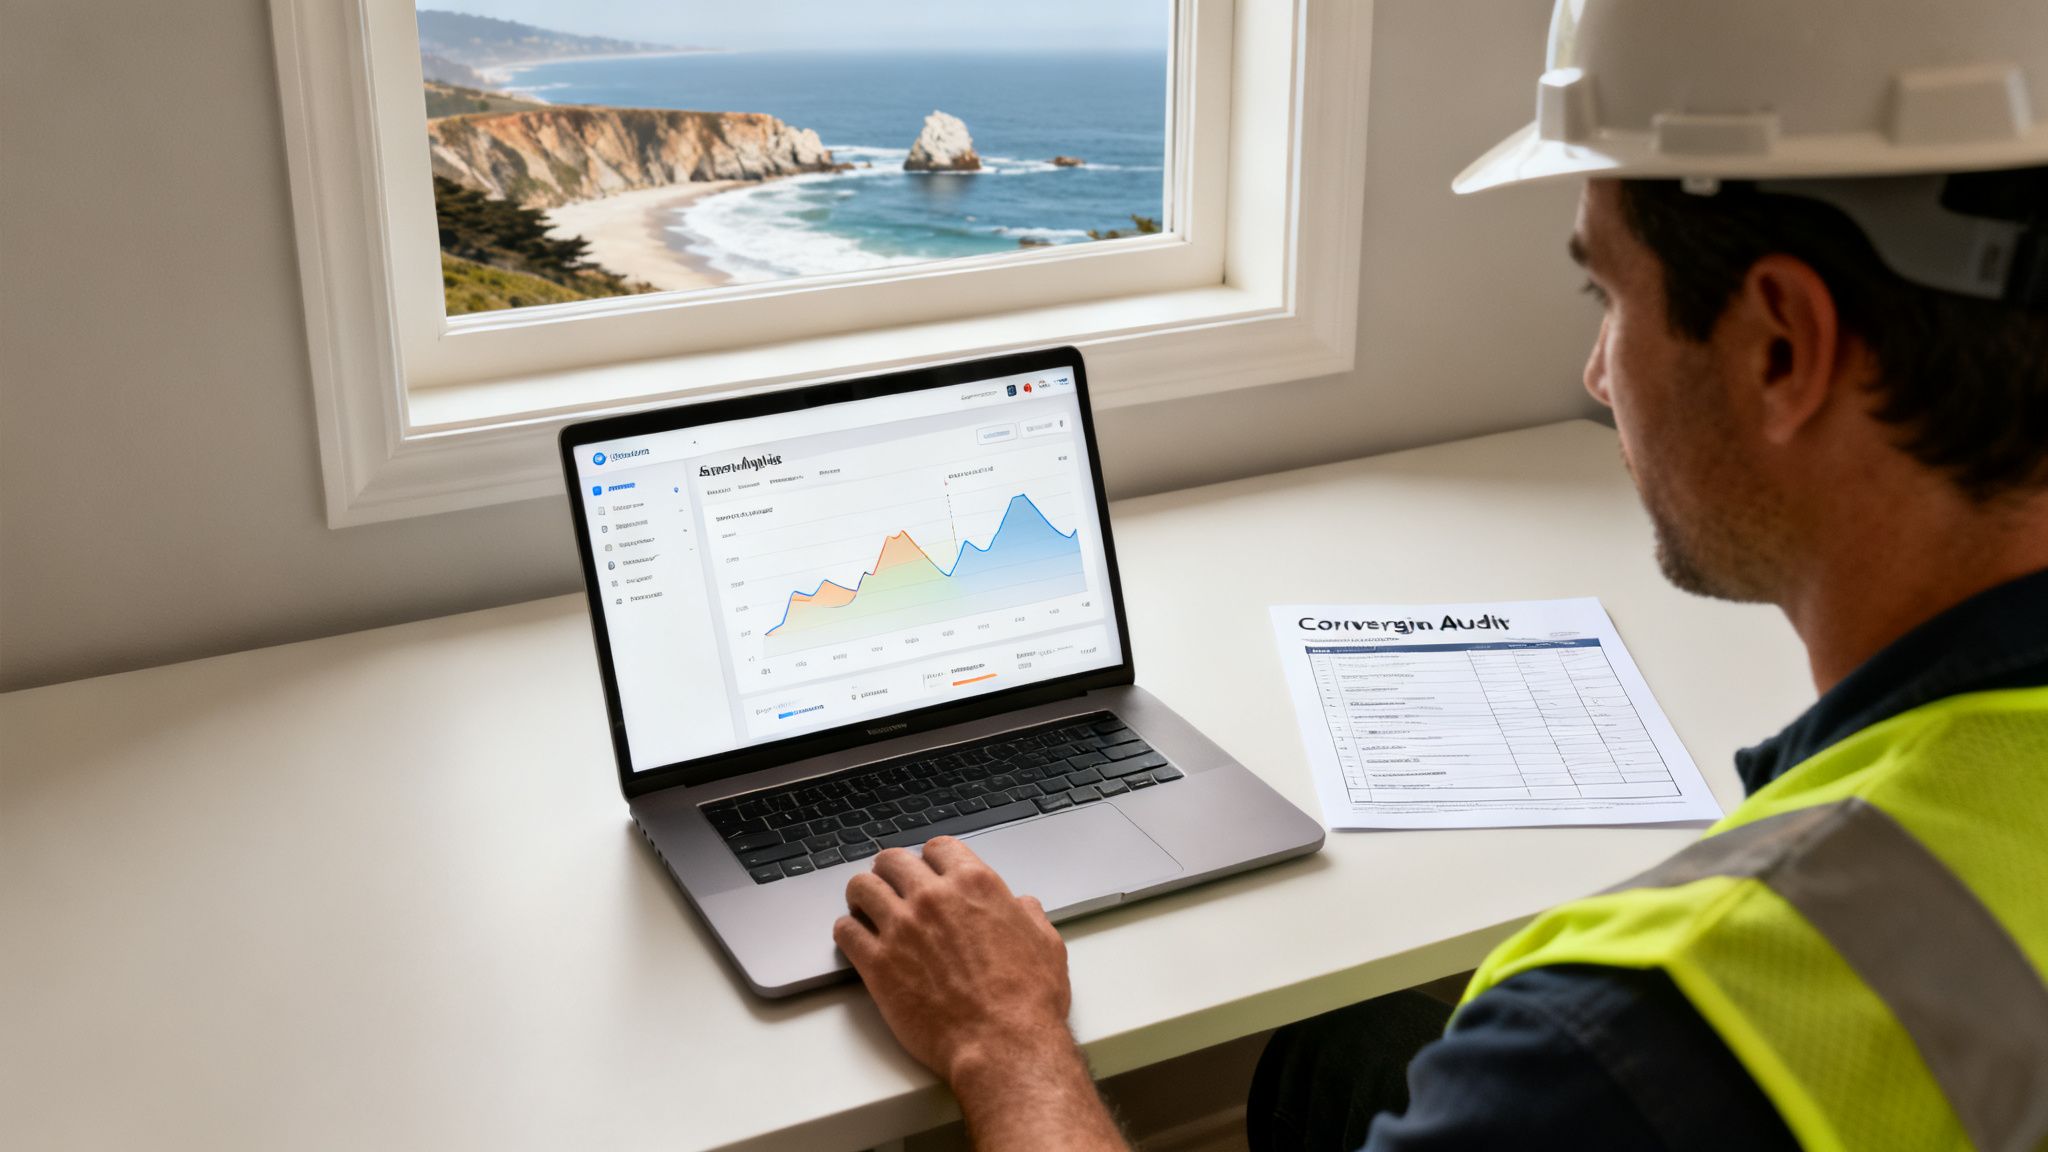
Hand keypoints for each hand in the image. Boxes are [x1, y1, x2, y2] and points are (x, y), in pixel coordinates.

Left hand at [835, 837, 1072, 1083]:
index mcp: (975, 885)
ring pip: (861, 888)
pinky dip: (848, 931)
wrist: (1003, 1044)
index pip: (938, 848)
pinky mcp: (878, 963)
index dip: (931, 859)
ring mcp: (901, 928)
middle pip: (892, 860)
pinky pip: (845, 931)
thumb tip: (1023, 907)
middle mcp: (933, 898)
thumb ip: (1029, 917)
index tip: (927, 871)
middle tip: (890, 887)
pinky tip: (857, 941)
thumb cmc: (1027, 1000)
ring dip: (862, 896)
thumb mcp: (1046, 945)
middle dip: (890, 871)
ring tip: (866, 909)